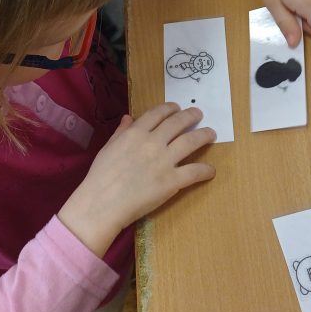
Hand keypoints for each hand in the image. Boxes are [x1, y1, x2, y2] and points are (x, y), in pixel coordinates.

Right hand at [57, 103, 214, 255]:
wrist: (102, 203)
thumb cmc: (100, 177)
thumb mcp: (107, 148)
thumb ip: (121, 132)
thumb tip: (129, 117)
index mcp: (135, 133)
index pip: (158, 113)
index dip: (170, 108)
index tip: (177, 108)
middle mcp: (153, 142)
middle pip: (178, 122)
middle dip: (191, 116)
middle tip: (199, 114)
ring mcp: (164, 161)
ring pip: (191, 141)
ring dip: (204, 135)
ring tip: (211, 134)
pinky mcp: (172, 181)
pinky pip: (194, 172)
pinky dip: (205, 170)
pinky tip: (210, 170)